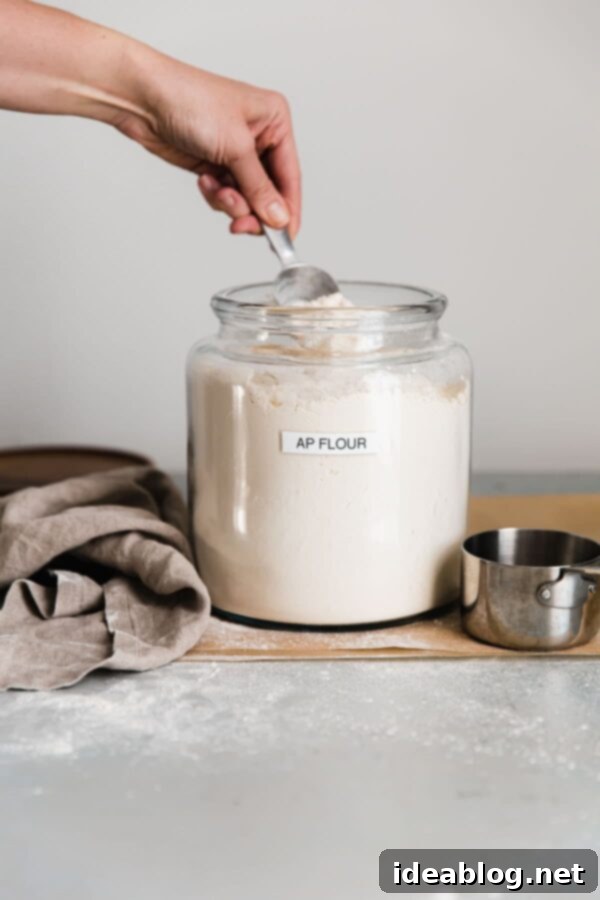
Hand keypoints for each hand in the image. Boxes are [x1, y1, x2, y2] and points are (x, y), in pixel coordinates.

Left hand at [114, 59, 300, 236]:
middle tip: (240, 223)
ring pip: (246, 199)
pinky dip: (215, 196)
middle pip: (269, 193)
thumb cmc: (189, 101)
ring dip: (230, 202)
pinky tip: (203, 180)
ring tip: (215, 189)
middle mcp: (259, 137)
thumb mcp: (235, 147)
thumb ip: (259, 187)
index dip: (288, 210)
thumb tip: (280, 218)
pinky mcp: (215, 165)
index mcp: (274, 121)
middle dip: (253, 209)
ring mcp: (236, 154)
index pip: (290, 176)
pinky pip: (226, 196)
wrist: (143, 98)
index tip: (285, 238)